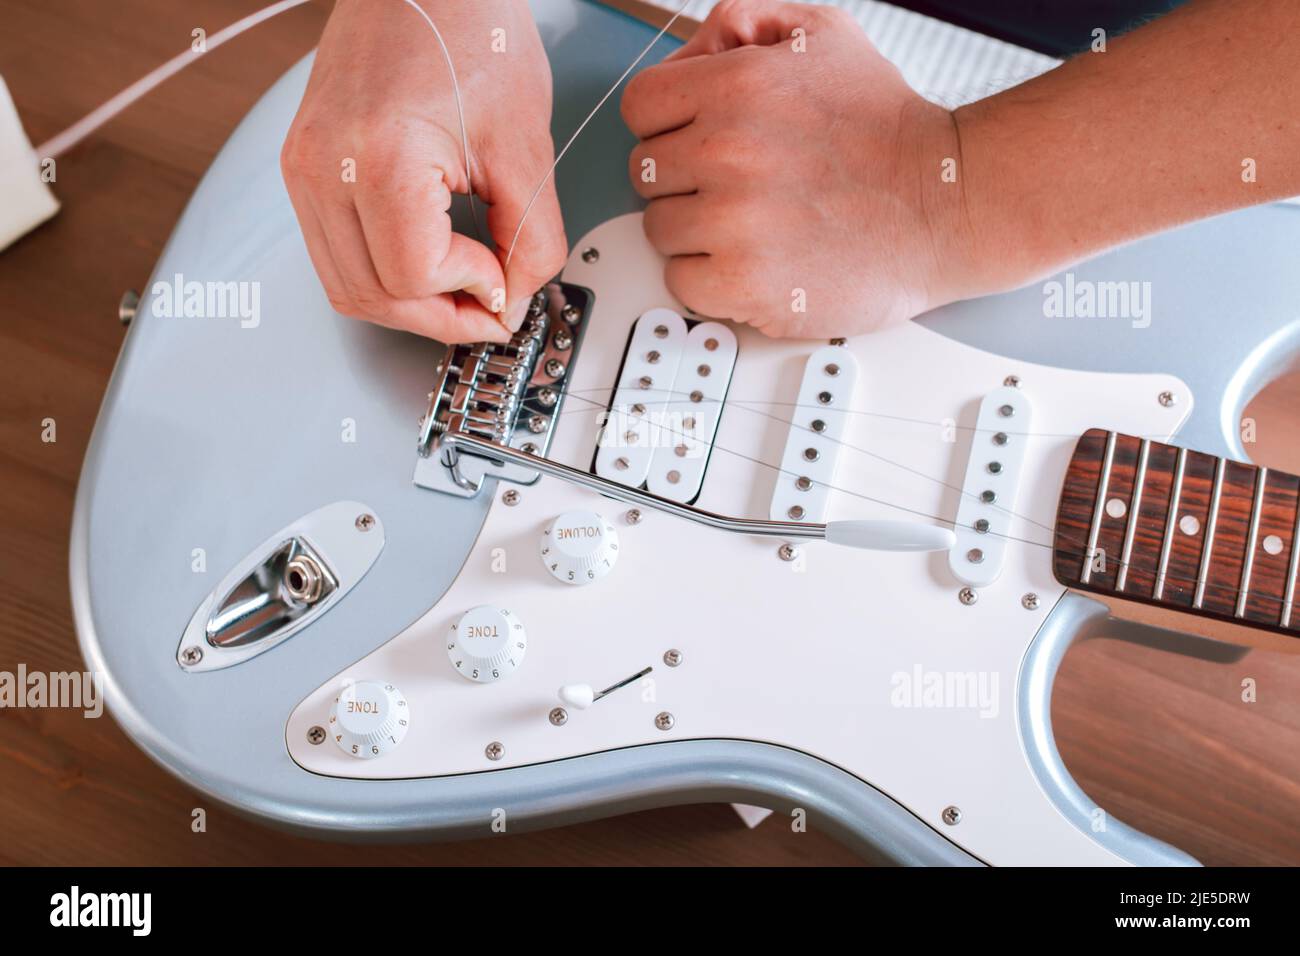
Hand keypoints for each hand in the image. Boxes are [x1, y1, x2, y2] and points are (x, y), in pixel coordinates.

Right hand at [281, 0, 566, 342]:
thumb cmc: (471, 31)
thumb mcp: (524, 147)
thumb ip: (529, 238)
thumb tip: (516, 296)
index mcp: (377, 156)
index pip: (413, 275)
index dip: (469, 292)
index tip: (506, 283)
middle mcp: (324, 165)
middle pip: (373, 295)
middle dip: (441, 318)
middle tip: (491, 311)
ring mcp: (306, 168)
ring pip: (347, 287)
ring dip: (410, 306)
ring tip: (462, 293)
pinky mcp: (306, 167)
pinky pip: (336, 254)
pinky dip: (383, 275)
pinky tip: (427, 265)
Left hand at [621, 0, 972, 337]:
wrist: (947, 205)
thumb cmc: (891, 131)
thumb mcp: (825, 35)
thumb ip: (747, 22)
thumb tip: (694, 49)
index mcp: (737, 85)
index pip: (640, 107)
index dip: (667, 124)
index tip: (695, 140)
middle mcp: (729, 151)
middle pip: (645, 171)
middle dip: (683, 177)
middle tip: (736, 184)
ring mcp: (734, 222)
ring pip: (659, 230)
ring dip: (696, 230)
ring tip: (754, 223)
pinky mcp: (745, 282)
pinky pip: (682, 282)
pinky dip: (710, 279)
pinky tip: (754, 260)